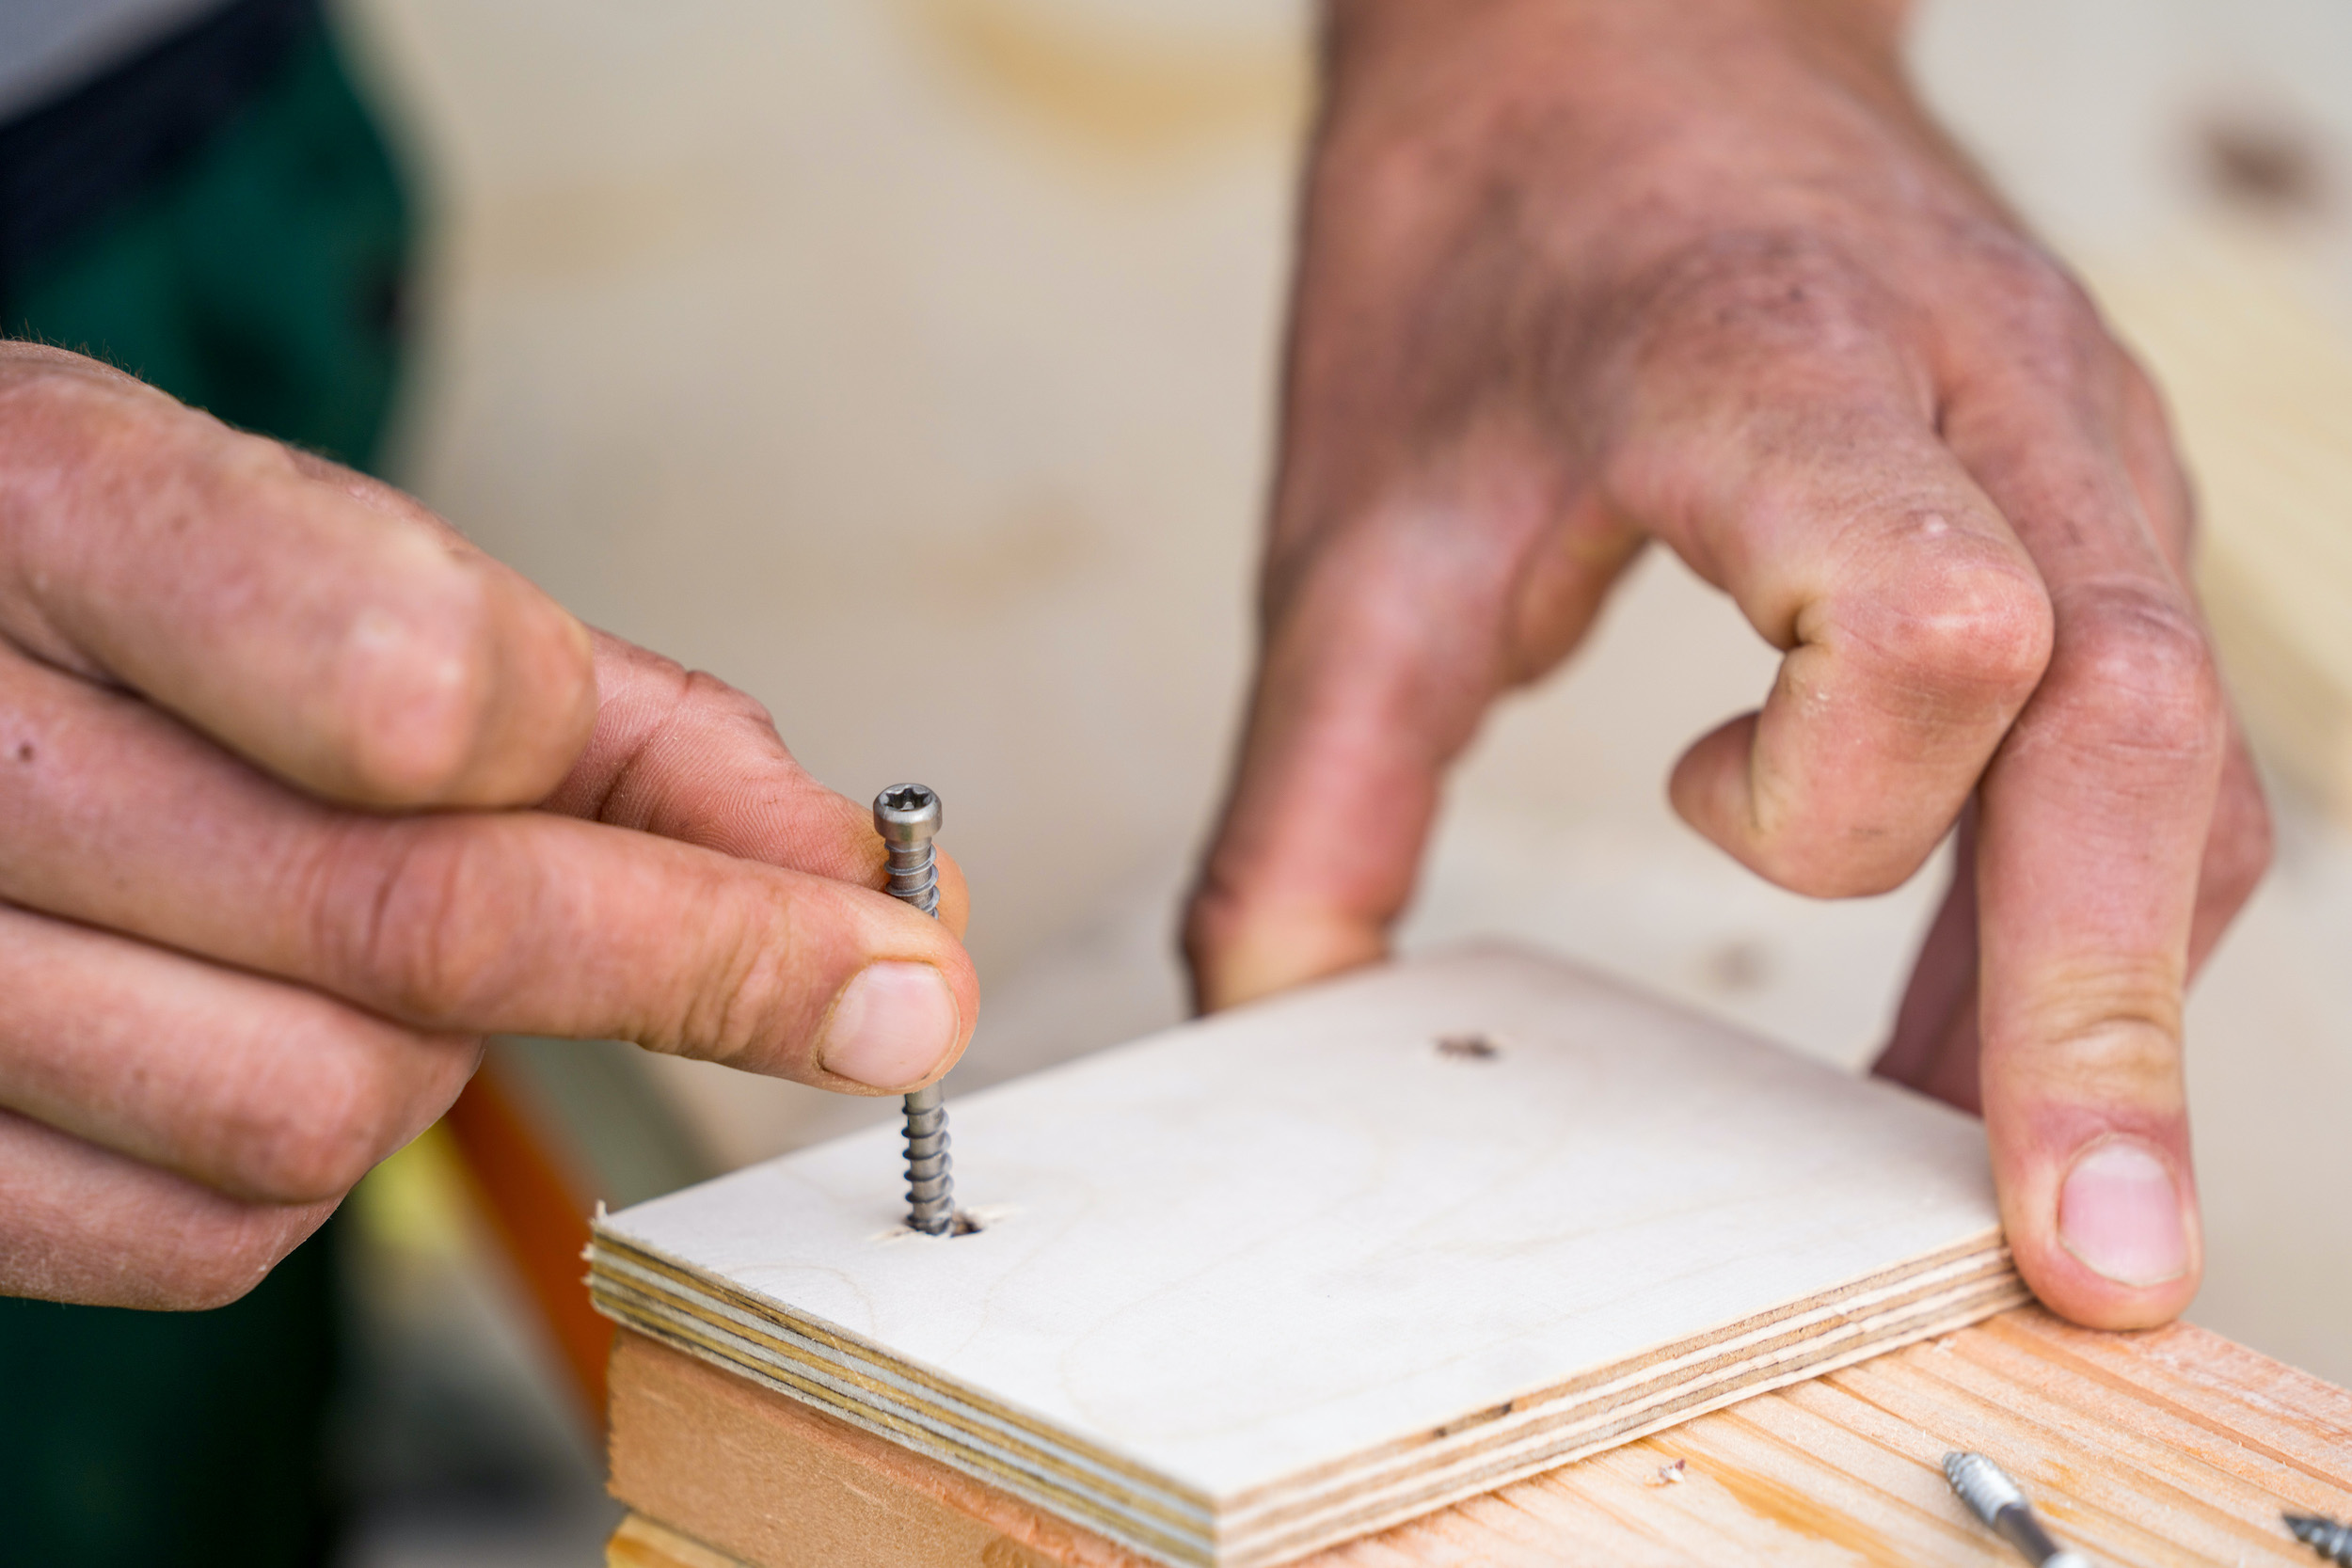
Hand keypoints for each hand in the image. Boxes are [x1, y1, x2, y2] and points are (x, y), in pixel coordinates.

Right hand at [0, 346, 976, 1309]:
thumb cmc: (99, 593)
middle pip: (414, 928)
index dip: (678, 823)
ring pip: (319, 1113)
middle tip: (885, 998)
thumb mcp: (328, 555)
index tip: (875, 904)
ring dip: (439, 1053)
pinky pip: (205, 1236)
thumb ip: (591, 707)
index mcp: (45, 511)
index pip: (421, 694)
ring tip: (385, 936)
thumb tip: (841, 869)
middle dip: (704, 967)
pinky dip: (303, 1166)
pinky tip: (281, 1028)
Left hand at [1185, 0, 2269, 1327]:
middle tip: (2087, 1264)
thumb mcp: (1364, 518)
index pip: (1931, 602)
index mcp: (1773, 367)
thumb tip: (1279, 1017)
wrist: (1616, 32)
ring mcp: (2071, 438)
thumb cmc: (1494, 240)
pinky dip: (2073, 903)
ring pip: (2175, 752)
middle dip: (2100, 1018)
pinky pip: (2143, 730)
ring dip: (2099, 988)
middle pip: (2121, 724)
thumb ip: (1316, 780)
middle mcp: (1980, 396)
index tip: (1703, 833)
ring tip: (2018, 1198)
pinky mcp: (2088, 488)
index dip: (1867, 799)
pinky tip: (1975, 1018)